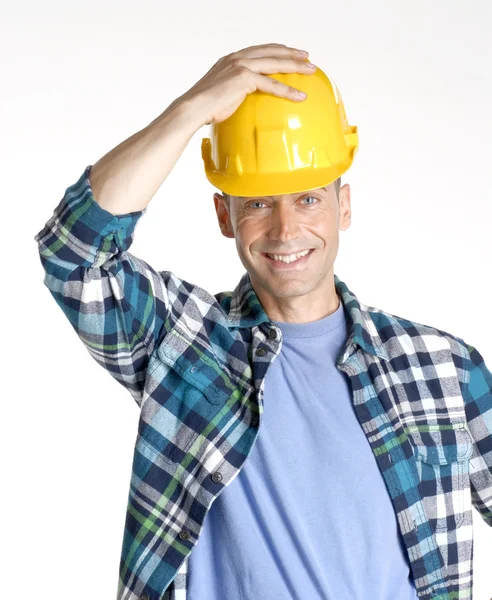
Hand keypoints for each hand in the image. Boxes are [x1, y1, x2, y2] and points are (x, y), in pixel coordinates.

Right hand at [179, 42, 315, 126]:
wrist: (192, 108)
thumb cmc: (204, 107)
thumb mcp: (221, 94)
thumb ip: (234, 91)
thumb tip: (241, 102)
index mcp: (231, 59)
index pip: (260, 49)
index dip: (277, 50)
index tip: (291, 52)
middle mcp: (237, 58)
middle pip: (272, 51)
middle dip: (292, 53)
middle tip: (308, 57)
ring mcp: (241, 66)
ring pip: (276, 63)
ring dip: (296, 66)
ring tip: (311, 71)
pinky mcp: (244, 78)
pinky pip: (272, 84)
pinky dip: (288, 90)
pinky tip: (300, 96)